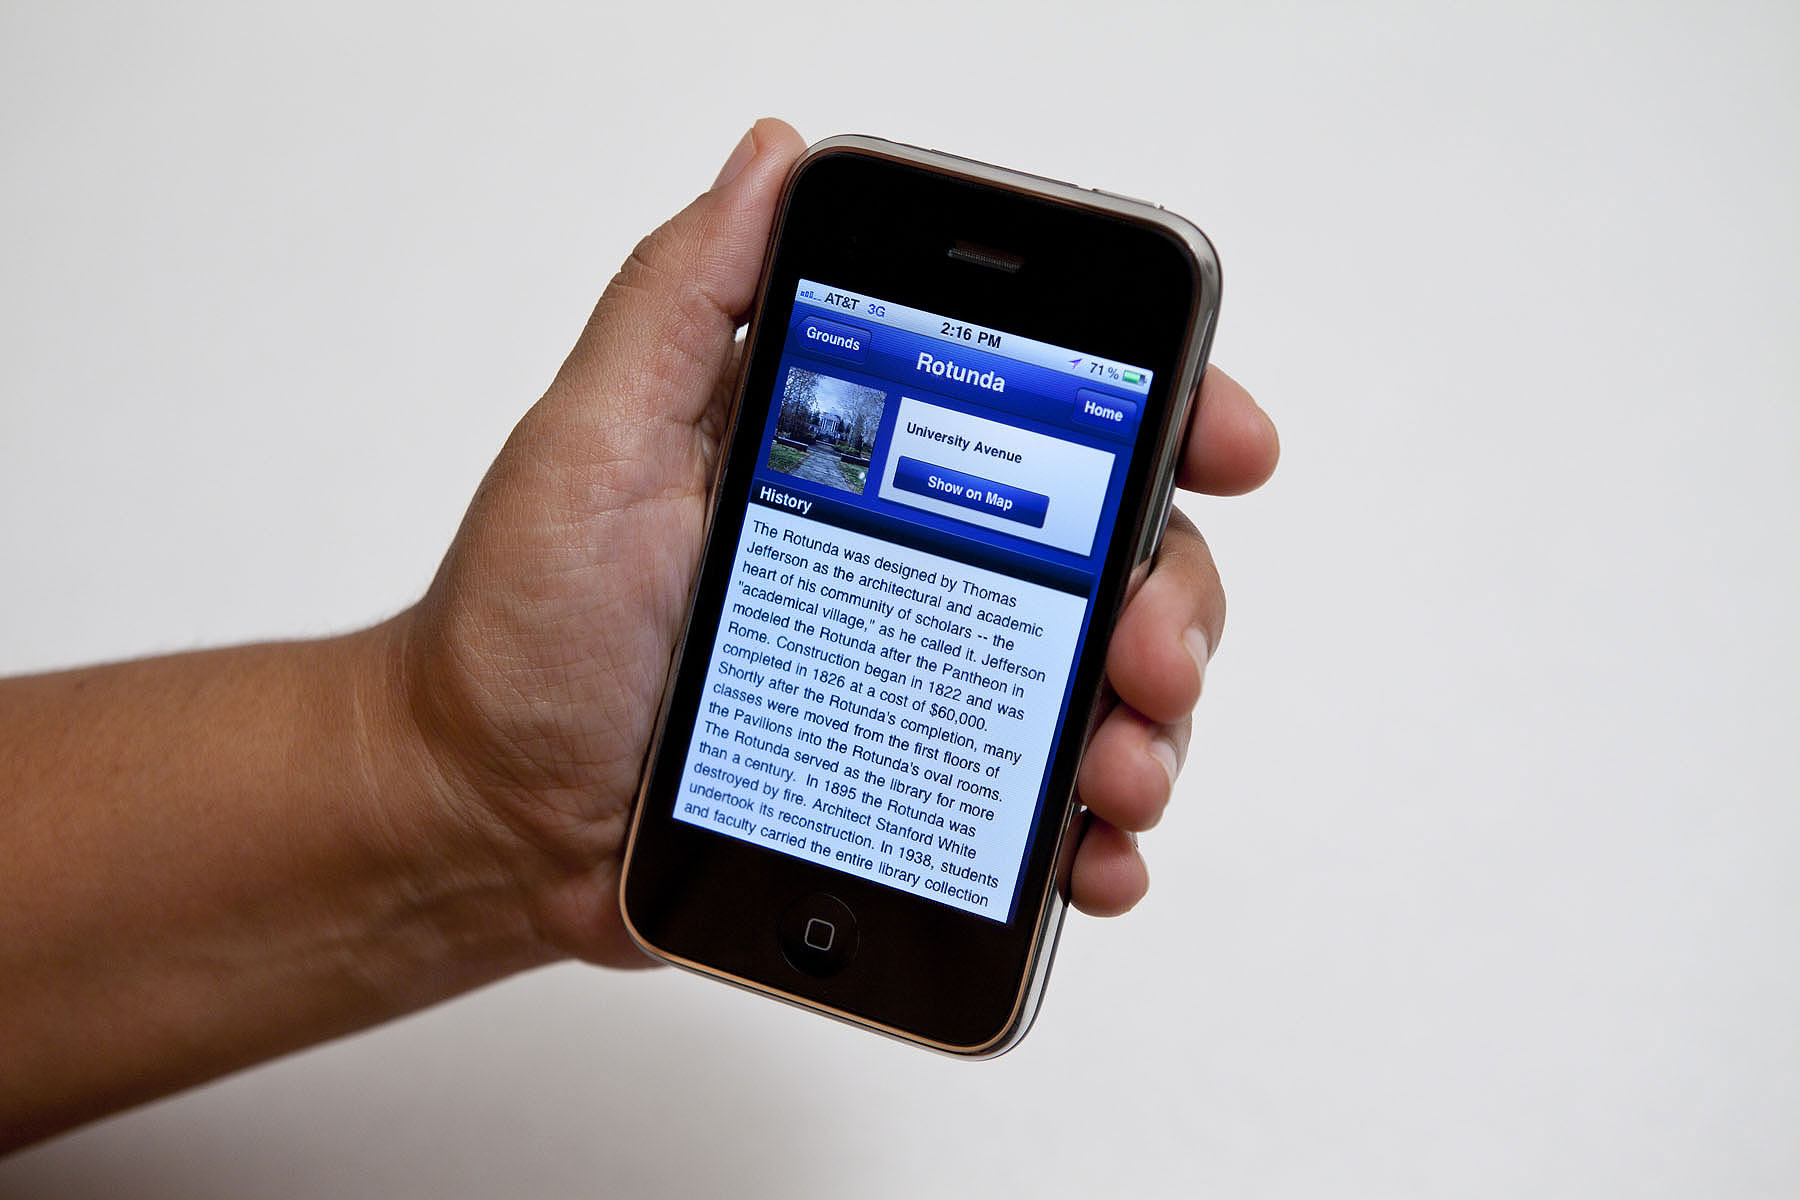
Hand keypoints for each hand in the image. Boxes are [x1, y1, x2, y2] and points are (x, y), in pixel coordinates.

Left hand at [397, 119, 1278, 964]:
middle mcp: (918, 562)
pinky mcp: (914, 795)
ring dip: (1151, 725)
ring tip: (1117, 771)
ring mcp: (926, 683)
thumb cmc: (523, 629)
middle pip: (1115, 555)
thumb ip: (684, 301)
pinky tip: (1091, 857)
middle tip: (1149, 651)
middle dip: (1175, 596)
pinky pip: (1039, 811)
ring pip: (1103, 687)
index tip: (1224, 440)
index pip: (1048, 412)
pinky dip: (1092, 837)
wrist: (485, 812)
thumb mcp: (592, 442)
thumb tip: (775, 158)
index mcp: (867, 459)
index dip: (1163, 412)